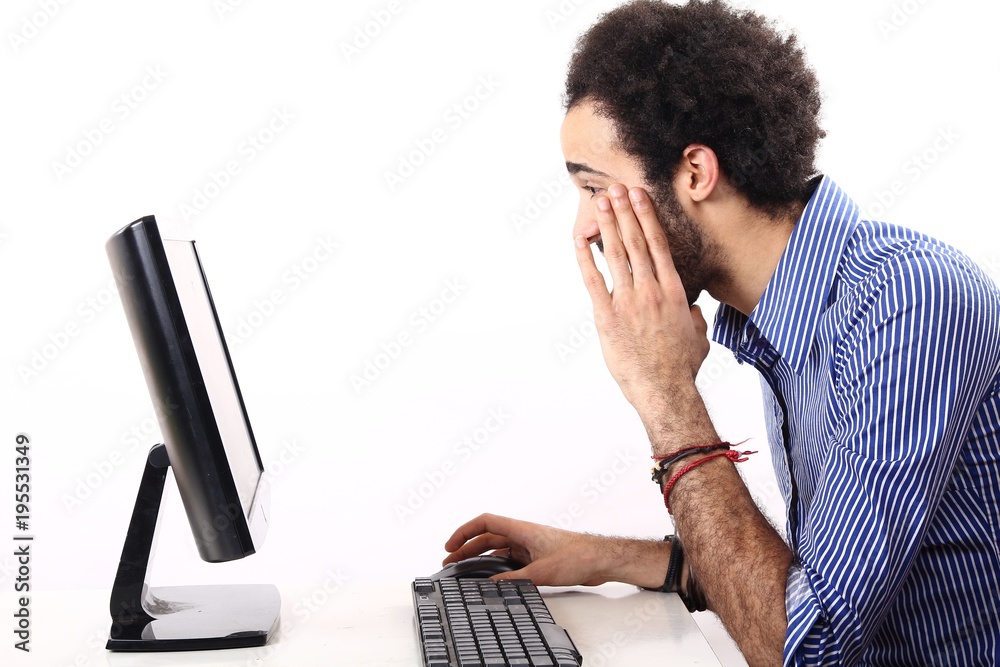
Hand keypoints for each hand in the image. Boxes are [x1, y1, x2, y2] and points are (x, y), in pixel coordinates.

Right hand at [444, 514, 625, 586]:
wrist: (600, 560)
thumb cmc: (577, 557)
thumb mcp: (540, 573)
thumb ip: (513, 579)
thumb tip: (491, 584)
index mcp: (521, 529)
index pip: (485, 523)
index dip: (464, 532)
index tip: (450, 546)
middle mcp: (523, 535)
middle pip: (487, 536)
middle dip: (467, 548)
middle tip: (451, 562)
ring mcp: (529, 546)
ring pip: (498, 548)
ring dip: (481, 557)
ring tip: (466, 570)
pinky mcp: (536, 557)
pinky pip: (510, 559)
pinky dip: (497, 566)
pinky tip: (491, 578)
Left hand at [575, 184, 709, 415]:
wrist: (665, 389)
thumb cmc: (682, 367)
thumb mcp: (698, 338)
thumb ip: (695, 319)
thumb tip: (695, 313)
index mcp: (674, 291)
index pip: (659, 244)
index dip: (647, 217)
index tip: (640, 196)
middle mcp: (651, 290)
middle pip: (636, 242)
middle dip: (625, 212)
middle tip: (616, 188)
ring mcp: (628, 302)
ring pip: (616, 254)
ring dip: (607, 225)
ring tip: (600, 202)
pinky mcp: (607, 317)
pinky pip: (593, 281)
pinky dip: (585, 259)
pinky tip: (579, 240)